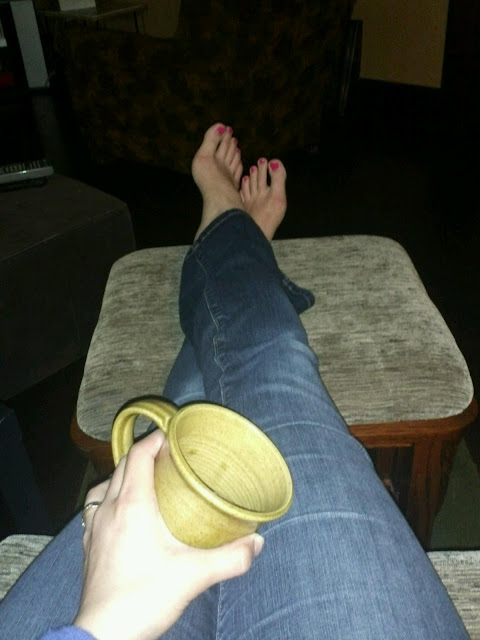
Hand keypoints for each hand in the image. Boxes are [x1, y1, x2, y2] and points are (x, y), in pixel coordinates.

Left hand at [74, 430, 263, 639]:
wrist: (104, 634)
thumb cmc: (144, 599)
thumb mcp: (194, 576)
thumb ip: (231, 557)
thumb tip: (257, 542)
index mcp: (132, 504)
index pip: (138, 456)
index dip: (154, 440)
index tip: (173, 437)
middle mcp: (109, 508)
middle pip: (122, 465)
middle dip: (144, 454)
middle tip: (169, 457)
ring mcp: (95, 526)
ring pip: (106, 484)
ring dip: (124, 475)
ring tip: (146, 481)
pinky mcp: (89, 544)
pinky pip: (97, 506)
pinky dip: (111, 497)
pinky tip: (125, 513)